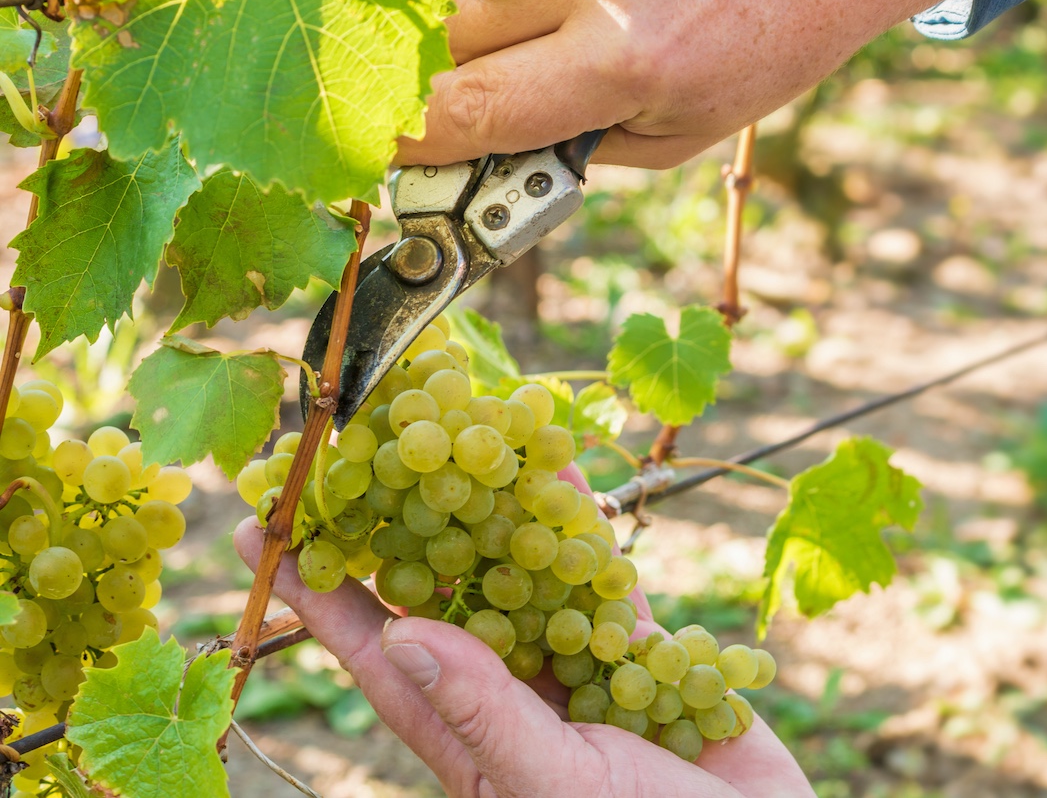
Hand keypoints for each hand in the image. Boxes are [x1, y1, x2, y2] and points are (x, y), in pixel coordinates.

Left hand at [231, 466, 812, 797]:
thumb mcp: (558, 784)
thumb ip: (487, 712)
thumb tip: (406, 633)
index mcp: (470, 736)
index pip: (377, 653)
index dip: (316, 594)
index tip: (258, 534)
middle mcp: (510, 693)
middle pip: (442, 595)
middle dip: (399, 524)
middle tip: (355, 449)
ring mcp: (575, 666)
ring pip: (520, 572)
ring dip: (490, 507)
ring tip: (452, 433)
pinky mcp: (638, 650)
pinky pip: (602, 575)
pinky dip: (583, 526)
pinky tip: (561, 472)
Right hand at [396, 0, 980, 169]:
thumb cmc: (775, 39)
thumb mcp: (688, 130)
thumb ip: (582, 142)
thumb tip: (496, 150)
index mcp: (623, 62)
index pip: (470, 110)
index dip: (413, 143)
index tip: (394, 155)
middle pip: (448, 37)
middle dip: (451, 82)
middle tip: (482, 103)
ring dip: (484, 25)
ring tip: (555, 41)